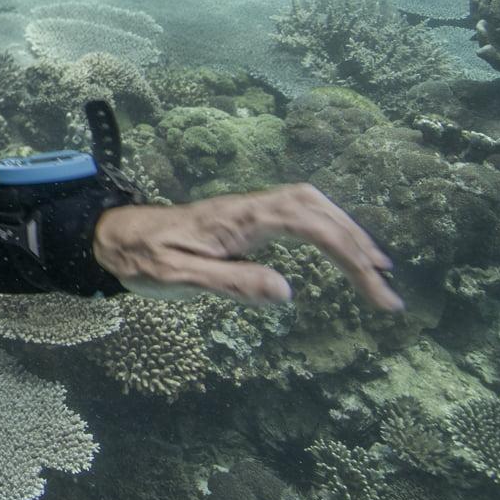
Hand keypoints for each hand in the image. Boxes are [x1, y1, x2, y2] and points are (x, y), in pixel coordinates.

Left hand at [90, 183, 404, 311]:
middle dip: (358, 243)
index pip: (310, 227)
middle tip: (386, 285)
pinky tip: (338, 252)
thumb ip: (231, 283)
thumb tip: (288, 293)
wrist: (113, 236)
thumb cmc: (141, 259)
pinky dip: (327, 229)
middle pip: (319, 209)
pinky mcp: (245, 219)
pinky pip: (297, 214)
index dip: (349, 255)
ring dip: (347, 232)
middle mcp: (249, 206)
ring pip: (311, 205)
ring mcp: (248, 210)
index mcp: (239, 219)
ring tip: (376, 269)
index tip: (376, 289)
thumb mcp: (179, 278)